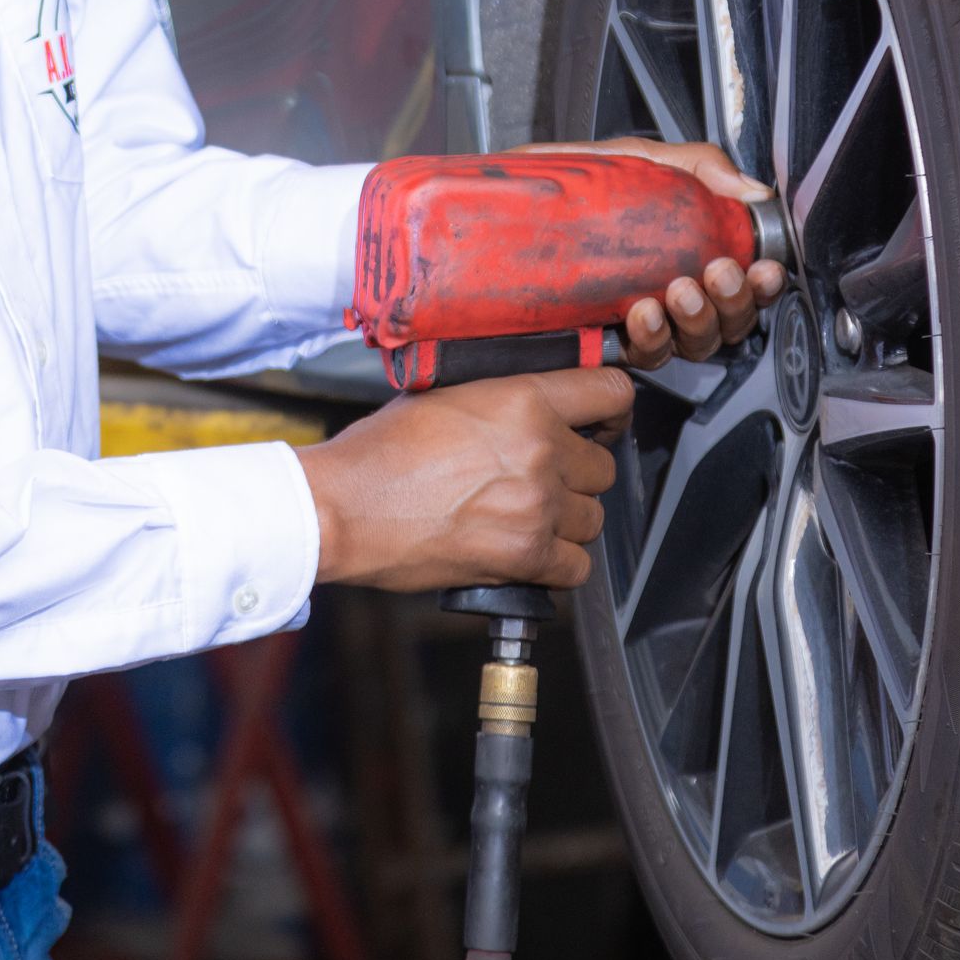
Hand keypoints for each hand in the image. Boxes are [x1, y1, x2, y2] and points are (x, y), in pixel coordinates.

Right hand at [296, 362, 634, 593]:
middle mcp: (540, 450)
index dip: (613, 409)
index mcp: (523, 399)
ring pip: (593, 519)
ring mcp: (537, 506)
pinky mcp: (525, 555)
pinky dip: (557, 565)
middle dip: (576, 475)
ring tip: (525, 517)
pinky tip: (527, 552)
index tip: (604, 422)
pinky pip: (578, 567)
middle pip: (603, 468)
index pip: (612, 392)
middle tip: (539, 479)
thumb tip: (527, 402)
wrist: (346, 507)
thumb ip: (498, 397)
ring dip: (566, 521)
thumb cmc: (379, 452)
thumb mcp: (442, 395)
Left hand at [525, 134, 786, 368]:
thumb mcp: (630, 159)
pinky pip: (637, 357)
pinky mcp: (595, 341)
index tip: (763, 267)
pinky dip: (650, 339)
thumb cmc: (555, 186)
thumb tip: (749, 188)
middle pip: (724, 324)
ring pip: (688, 346)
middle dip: (732, 303)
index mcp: (679, 253)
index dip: (761, 284)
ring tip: (679, 290)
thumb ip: (693, 166)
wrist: (483, 207)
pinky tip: (642, 312)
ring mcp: (629, 320)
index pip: (738, 283)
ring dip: (696, 322)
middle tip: (718, 272)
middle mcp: (661, 292)